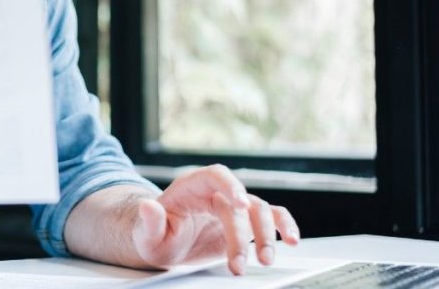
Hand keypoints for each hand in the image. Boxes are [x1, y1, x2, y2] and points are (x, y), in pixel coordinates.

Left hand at [131, 164, 298, 274]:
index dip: (231, 186)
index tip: (241, 204)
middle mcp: (216, 193)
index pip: (216, 175)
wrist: (165, 244)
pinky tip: (292, 240)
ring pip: (260, 211)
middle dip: (243, 235)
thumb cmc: (155, 235)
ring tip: (264, 260)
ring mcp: (233, 207)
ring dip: (266, 235)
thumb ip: (149, 221)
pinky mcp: (245, 223)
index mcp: (192, 187)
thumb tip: (146, 206)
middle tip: (239, 264)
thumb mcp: (146, 234)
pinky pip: (271, 218)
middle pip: (240, 204)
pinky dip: (284, 226)